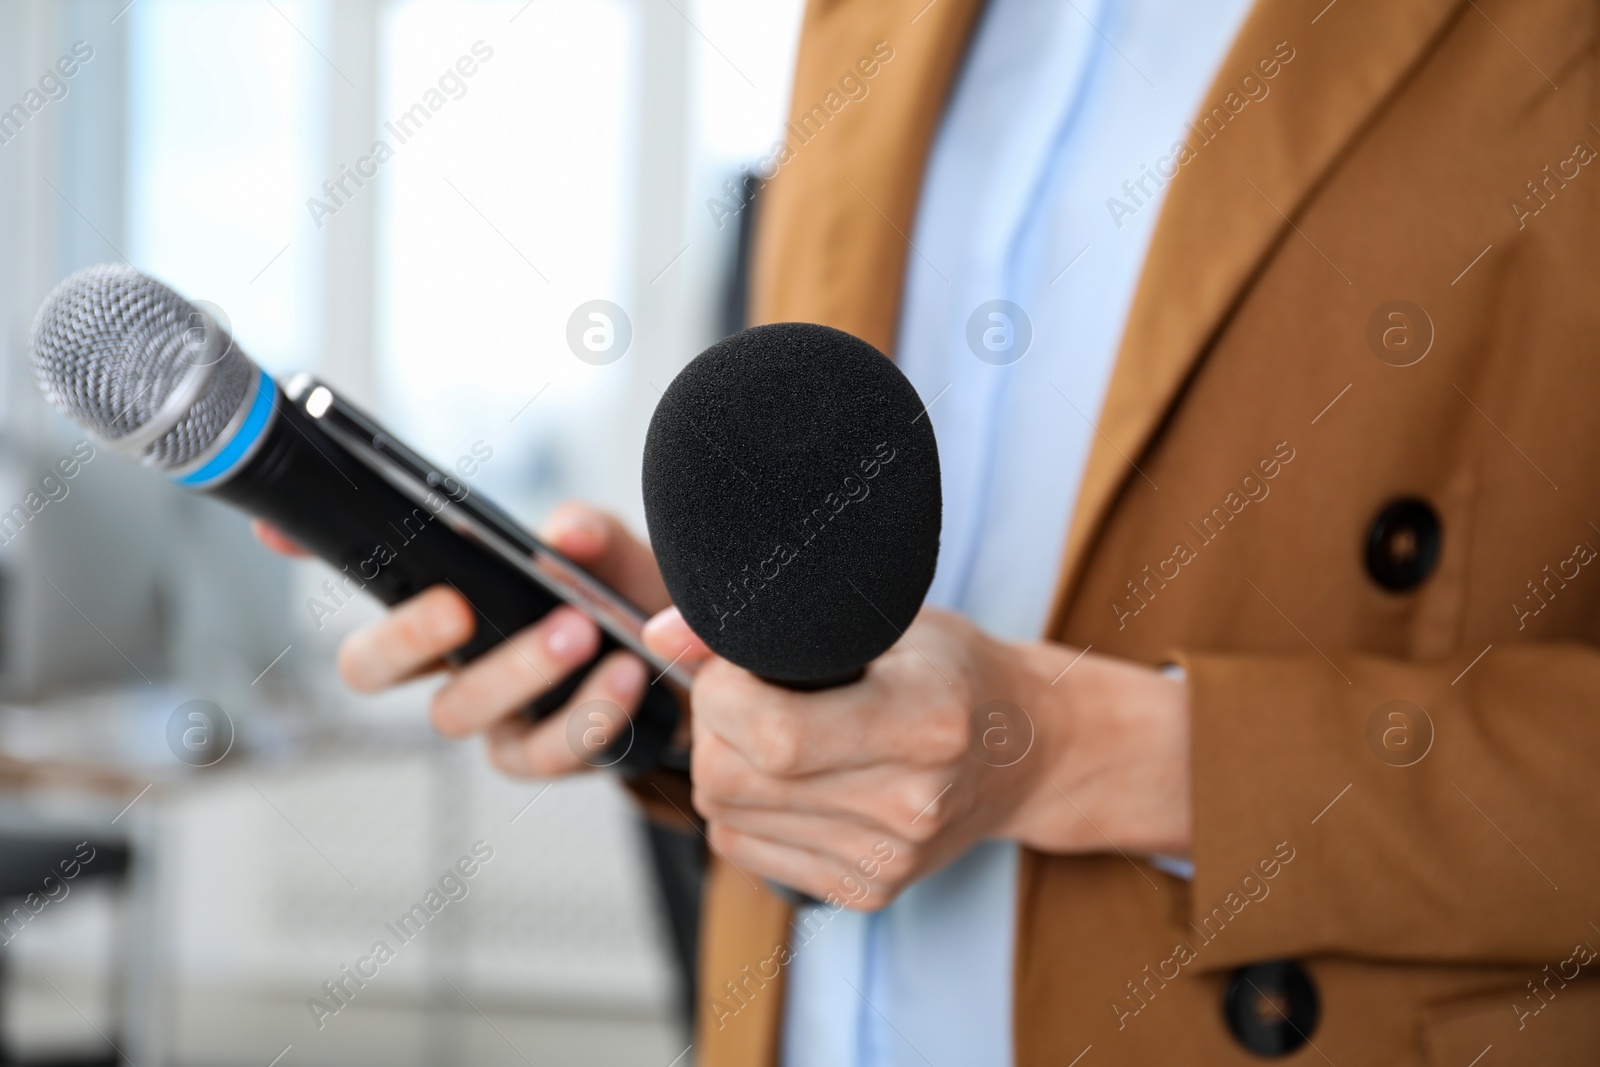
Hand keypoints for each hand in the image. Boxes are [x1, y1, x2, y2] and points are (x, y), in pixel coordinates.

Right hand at [253, 502, 672, 776]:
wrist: (690, 666)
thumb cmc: (625, 600)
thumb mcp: (610, 553)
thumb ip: (585, 533)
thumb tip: (564, 533)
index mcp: (444, 600)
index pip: (362, 571)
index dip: (303, 546)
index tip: (276, 525)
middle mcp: (447, 662)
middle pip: (368, 667)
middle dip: (403, 636)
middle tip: (456, 607)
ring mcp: (487, 716)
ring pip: (454, 714)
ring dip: (516, 671)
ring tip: (579, 632)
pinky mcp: (540, 755)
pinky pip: (543, 751)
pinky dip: (586, 713)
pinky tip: (622, 677)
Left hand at [659, 605, 1189, 908]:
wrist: (1024, 752)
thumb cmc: (950, 668)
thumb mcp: (881, 619)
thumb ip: (773, 623)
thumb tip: (661, 635)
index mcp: (928, 722)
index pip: (777, 736)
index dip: (723, 693)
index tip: (733, 662)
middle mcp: (912, 804)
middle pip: (733, 781)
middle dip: (711, 728)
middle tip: (743, 692)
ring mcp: (889, 858)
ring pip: (725, 818)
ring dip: (721, 766)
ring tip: (770, 728)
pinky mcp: (867, 890)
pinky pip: (742, 849)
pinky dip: (740, 806)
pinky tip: (785, 775)